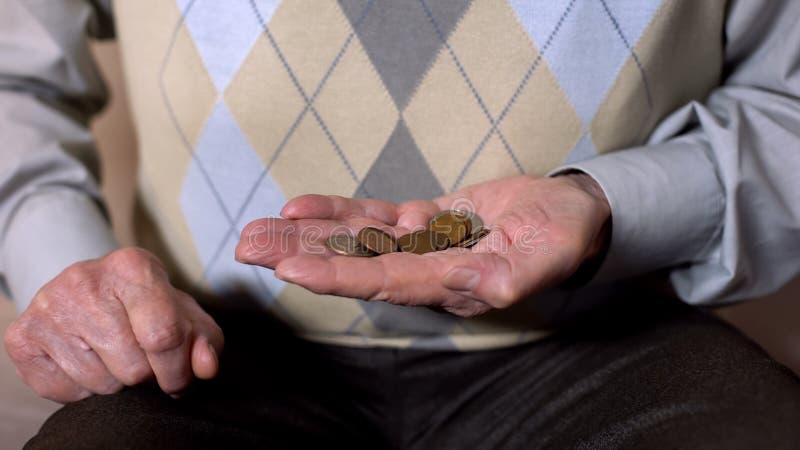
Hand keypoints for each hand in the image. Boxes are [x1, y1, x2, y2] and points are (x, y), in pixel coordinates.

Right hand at [3, 248, 222, 402]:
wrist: (89, 290)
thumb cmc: (147, 305)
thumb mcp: (184, 315)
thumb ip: (205, 341)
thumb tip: (206, 367)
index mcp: (133, 266)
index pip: (163, 336)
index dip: (177, 370)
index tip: (179, 380)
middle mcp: (84, 280)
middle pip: (133, 367)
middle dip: (147, 377)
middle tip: (144, 360)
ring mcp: (47, 307)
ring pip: (100, 383)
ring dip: (116, 382)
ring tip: (115, 356)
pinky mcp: (22, 336)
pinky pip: (64, 391)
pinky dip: (83, 389)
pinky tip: (88, 361)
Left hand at [236, 174, 609, 316]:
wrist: (568, 216)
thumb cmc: (563, 236)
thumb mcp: (548, 256)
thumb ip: (511, 275)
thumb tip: (471, 283)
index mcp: (452, 284)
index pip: (385, 281)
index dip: (339, 274)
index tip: (291, 267)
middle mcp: (427, 270)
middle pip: (355, 263)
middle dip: (301, 255)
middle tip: (246, 248)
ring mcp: (421, 245)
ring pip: (355, 239)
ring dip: (305, 234)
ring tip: (256, 231)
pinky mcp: (424, 222)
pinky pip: (373, 218)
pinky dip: (337, 212)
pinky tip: (300, 208)